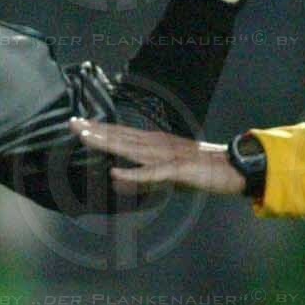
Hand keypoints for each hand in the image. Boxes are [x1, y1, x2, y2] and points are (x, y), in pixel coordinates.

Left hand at [71, 118, 246, 195]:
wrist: (232, 167)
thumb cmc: (202, 169)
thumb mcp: (168, 173)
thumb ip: (144, 177)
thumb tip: (120, 181)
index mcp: (155, 143)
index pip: (121, 133)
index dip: (99, 129)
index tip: (78, 123)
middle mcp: (157, 144)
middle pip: (121, 136)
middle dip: (96, 130)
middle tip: (72, 123)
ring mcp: (167, 156)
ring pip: (131, 149)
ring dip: (108, 143)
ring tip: (86, 138)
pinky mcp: (177, 170)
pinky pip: (151, 174)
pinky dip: (133, 174)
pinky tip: (116, 174)